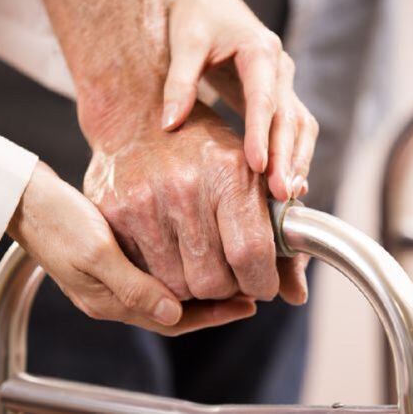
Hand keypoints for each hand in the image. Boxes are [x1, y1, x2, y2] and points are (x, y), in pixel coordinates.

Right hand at [7, 161, 256, 335]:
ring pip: (168, 290)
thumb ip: (132, 286)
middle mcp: (113, 295)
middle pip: (175, 310)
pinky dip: (178, 265)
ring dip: (199, 284)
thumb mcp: (94, 253)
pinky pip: (154, 270)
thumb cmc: (55, 220)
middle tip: (250, 288)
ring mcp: (111, 277)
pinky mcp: (110, 257)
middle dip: (213, 303)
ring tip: (232, 270)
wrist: (21, 197)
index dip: (213, 315)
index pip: (174, 320)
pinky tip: (197, 250)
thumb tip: (173, 314)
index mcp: (110, 301)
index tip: (248, 302)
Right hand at [83, 103, 309, 305]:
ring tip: (200, 263)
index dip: (262, 282)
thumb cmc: (203, 150)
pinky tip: (172, 257)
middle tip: (230, 274)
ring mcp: (145, 203)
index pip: (251, 253)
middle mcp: (185, 188)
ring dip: (195, 289)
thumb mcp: (249, 174)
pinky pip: (144, 276)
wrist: (137, 117)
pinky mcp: (114, 215)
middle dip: (229, 289)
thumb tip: (297, 296)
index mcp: (229, 172)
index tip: (263, 284)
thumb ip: (279, 235)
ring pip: (178, 287)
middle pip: (213, 281)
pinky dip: (162, 280)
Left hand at [161, 0, 317, 199]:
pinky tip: (289, 183)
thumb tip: (170, 125)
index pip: (265, 99)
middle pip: (291, 118)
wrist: (212, 2)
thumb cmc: (197, 18)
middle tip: (281, 194)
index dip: (262, 134)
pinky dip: (294, 155)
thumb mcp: (184, 42)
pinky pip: (294, 129)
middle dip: (288, 158)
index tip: (259, 167)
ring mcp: (283, 83)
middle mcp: (280, 68)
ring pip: (301, 126)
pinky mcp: (278, 97)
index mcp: (260, 51)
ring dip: (298, 160)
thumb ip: (179, 82)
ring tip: (289, 196)